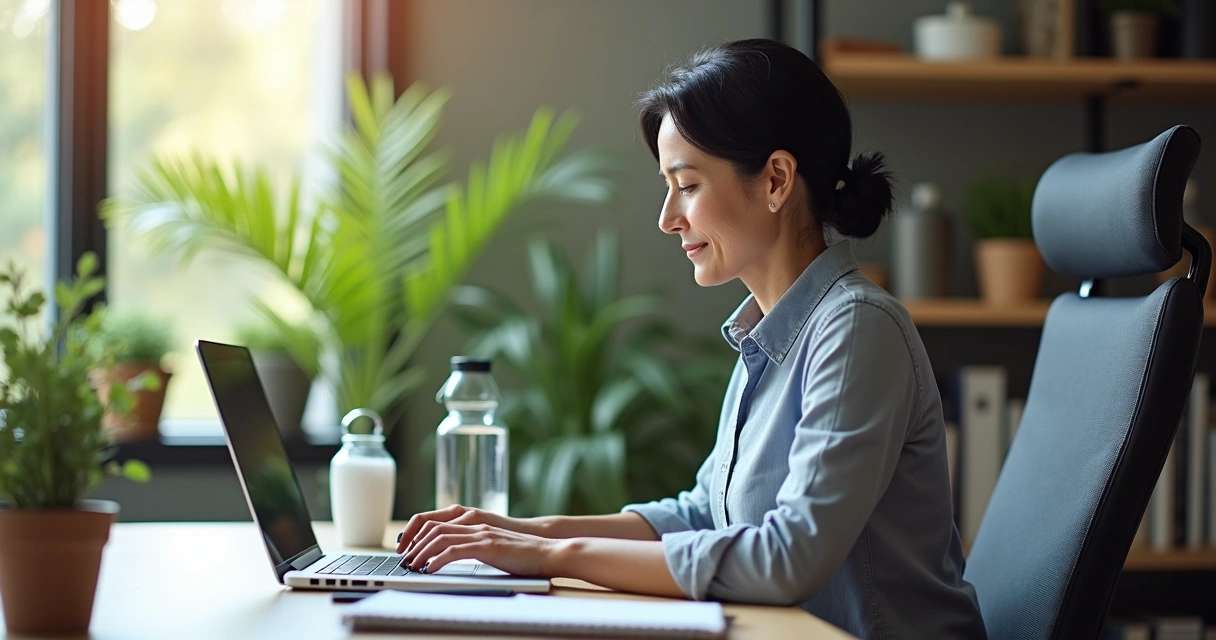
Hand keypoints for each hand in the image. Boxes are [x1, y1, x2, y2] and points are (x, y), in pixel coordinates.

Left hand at [395, 504, 535, 553]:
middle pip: (431, 526)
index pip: (434, 519)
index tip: (405, 547)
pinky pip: (454, 550)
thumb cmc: (521, 552)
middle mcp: (473, 522)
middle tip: (403, 560)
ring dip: (421, 553)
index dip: (415, 531)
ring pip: (439, 537)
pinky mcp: (487, 546)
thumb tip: (448, 557)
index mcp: (472, 520)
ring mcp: (480, 533)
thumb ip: (471, 545)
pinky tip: (430, 569)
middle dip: (413, 543)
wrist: (546, 551)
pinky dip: (437, 560)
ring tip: (412, 566)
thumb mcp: (490, 546)